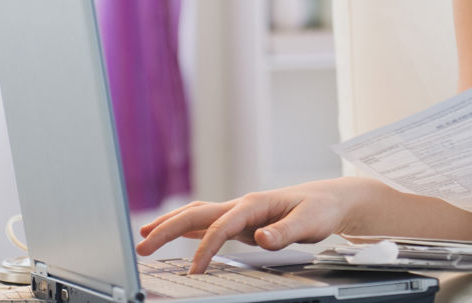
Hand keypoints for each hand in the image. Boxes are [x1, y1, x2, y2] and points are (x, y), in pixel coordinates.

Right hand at [135, 179, 354, 272]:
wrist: (329, 200)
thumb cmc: (320, 209)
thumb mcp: (310, 222)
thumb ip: (284, 232)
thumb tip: (259, 237)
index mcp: (255, 203)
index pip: (221, 225)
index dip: (206, 248)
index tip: (195, 271)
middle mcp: (242, 205)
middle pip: (197, 213)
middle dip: (167, 228)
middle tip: (142, 244)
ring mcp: (240, 213)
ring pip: (198, 214)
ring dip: (170, 224)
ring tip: (145, 235)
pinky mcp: (242, 222)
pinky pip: (208, 223)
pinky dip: (188, 228)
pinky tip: (175, 233)